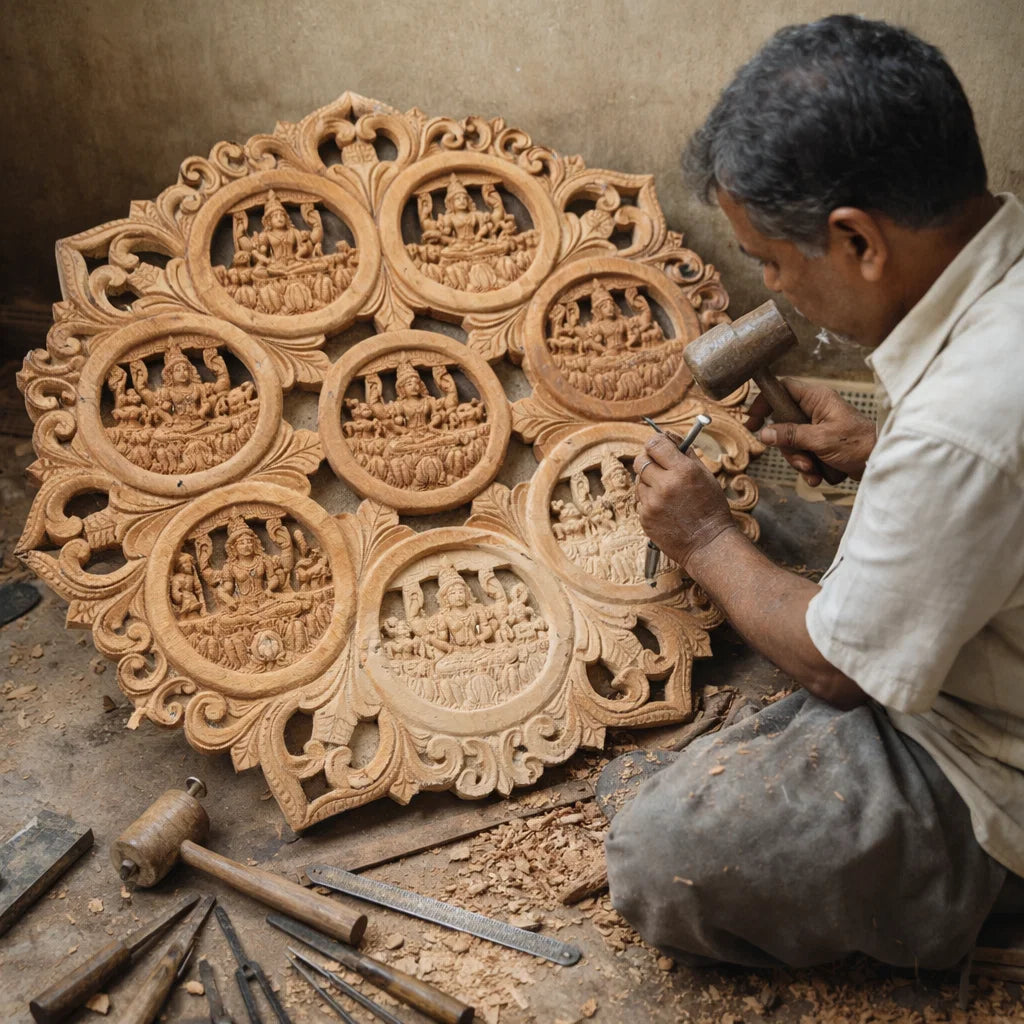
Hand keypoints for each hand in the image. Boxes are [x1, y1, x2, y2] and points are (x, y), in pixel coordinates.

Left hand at [634, 434, 736, 572]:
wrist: (707, 543)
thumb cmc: (711, 508)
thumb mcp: (705, 475)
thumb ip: (686, 453)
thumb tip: (669, 435)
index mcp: (683, 471)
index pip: (655, 444)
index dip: (655, 443)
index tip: (658, 446)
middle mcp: (665, 485)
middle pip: (640, 460)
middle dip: (648, 460)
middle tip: (659, 467)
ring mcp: (652, 503)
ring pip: (639, 481)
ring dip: (649, 482)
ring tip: (667, 493)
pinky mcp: (645, 518)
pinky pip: (641, 500)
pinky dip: (650, 501)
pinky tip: (666, 508)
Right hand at [745, 378, 875, 482]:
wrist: (881, 463)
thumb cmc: (858, 444)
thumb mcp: (820, 440)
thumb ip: (790, 435)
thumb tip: (764, 433)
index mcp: (816, 399)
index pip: (782, 389)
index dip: (765, 401)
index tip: (753, 420)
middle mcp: (815, 410)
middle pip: (783, 423)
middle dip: (788, 447)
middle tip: (800, 459)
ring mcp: (817, 428)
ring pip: (791, 442)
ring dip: (799, 461)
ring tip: (813, 470)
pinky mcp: (821, 444)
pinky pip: (803, 454)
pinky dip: (808, 468)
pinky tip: (818, 476)